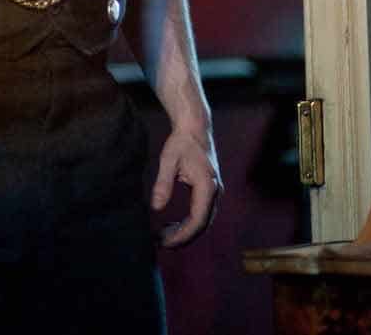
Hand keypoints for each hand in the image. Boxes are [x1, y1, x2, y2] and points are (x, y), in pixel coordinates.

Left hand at [151, 121, 222, 248]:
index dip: (182, 234)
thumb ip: (163, 183)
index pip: (197, 220)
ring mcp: (213, 192)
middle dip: (182, 237)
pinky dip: (187, 222)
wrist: (195, 127)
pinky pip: (200, 213)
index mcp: (206, 186)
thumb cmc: (181, 142)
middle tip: (160, 243)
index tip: (165, 241)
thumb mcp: (168, 160)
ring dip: (184, 231)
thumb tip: (156, 207)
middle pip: (202, 225)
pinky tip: (171, 224)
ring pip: (202, 221)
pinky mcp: (209, 190)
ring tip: (163, 236)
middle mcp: (214, 191)